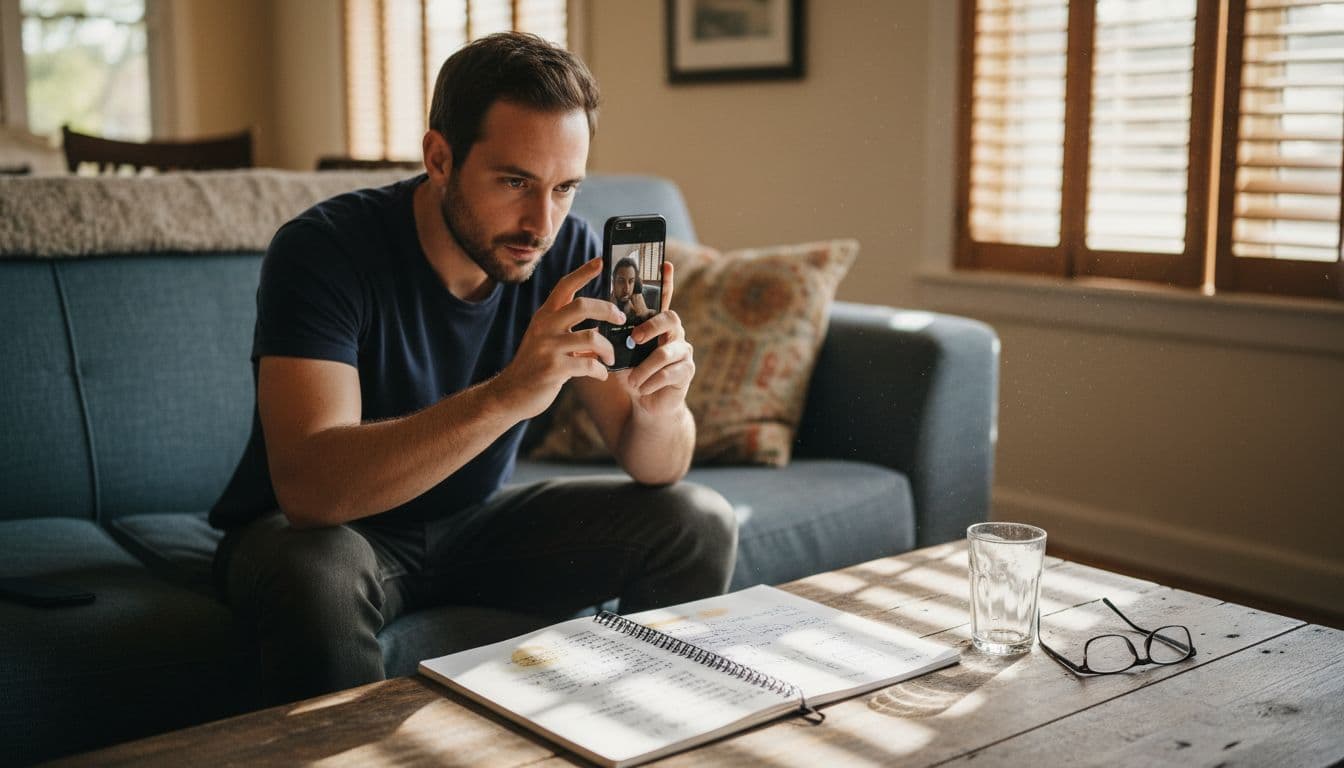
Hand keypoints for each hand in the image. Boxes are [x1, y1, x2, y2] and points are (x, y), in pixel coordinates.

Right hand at [494, 257, 624, 418]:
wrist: (510, 393)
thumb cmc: (535, 367)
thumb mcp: (547, 342)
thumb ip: (570, 333)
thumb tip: (601, 331)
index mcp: (544, 316)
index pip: (565, 286)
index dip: (584, 272)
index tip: (601, 261)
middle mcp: (545, 326)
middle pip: (583, 305)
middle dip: (608, 310)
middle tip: (620, 318)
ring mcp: (548, 347)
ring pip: (592, 337)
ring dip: (608, 349)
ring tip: (610, 358)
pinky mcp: (553, 368)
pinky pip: (589, 365)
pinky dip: (600, 371)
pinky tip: (600, 375)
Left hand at [625, 261, 693, 416]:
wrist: (646, 405)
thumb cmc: (634, 375)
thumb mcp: (623, 355)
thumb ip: (618, 338)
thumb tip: (597, 326)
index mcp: (657, 326)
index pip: (663, 299)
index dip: (666, 281)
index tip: (665, 263)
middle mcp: (674, 334)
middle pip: (670, 319)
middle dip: (651, 327)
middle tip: (634, 339)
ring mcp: (683, 352)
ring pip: (666, 351)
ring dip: (645, 367)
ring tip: (632, 381)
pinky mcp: (686, 371)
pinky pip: (669, 373)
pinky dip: (651, 382)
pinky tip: (641, 389)